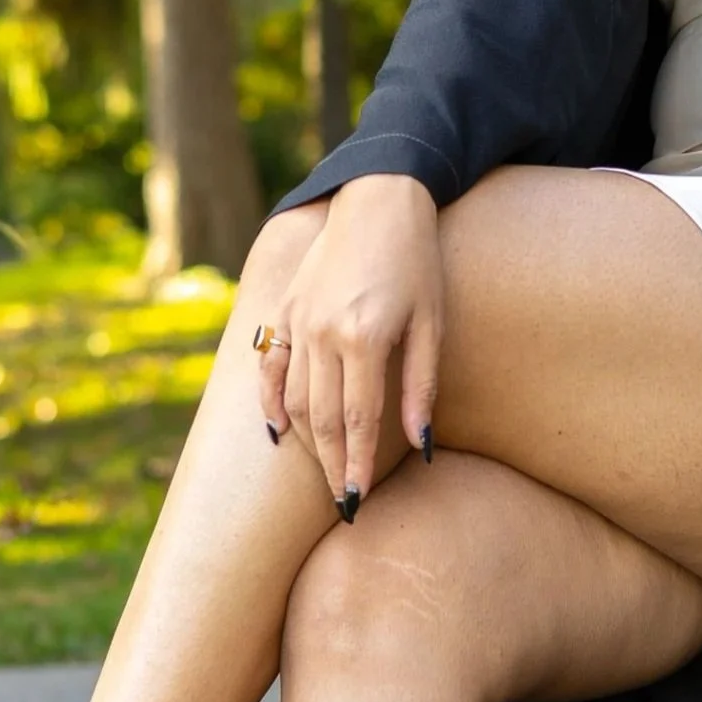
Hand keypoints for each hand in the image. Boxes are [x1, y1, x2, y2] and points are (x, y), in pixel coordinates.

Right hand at [256, 175, 441, 508]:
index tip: (359, 501)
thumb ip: (421, 386)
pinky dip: (270, 402)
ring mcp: (297, 321)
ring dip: (308, 442)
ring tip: (325, 472)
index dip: (358, 465)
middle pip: (323, 419)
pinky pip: (269, 366)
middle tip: (343, 503)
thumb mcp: (432, 323)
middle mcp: (322, 333)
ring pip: (295, 399)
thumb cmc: (417, 260)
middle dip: (333, 465)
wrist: (379, 198)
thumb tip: (418, 446)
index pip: (359, 421)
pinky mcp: (284, 309)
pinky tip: (278, 432)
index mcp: (364, 337)